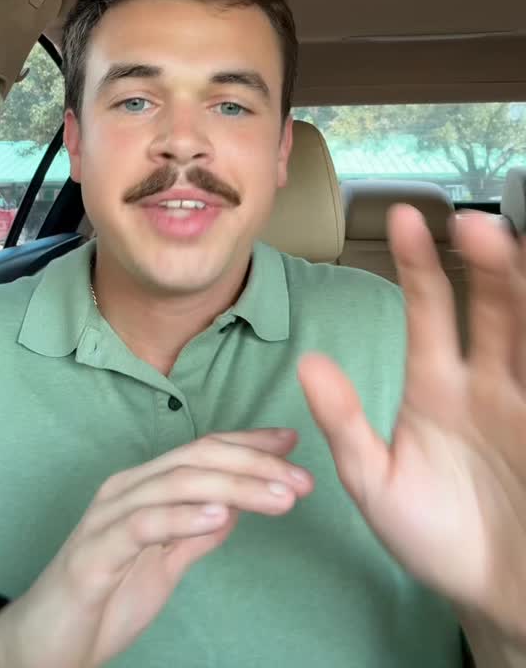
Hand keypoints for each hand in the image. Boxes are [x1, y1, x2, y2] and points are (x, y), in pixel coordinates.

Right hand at [0, 428, 311, 667]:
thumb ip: (193, 531)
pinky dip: (183, 516)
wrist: (40, 647)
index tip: (293, 441)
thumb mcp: (162, 562)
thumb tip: (233, 504)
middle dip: (255, 464)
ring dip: (236, 487)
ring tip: (280, 495)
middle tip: (301, 478)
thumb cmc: (101, 600)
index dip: (250, 443)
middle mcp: (124, 490)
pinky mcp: (93, 555)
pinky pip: (143, 525)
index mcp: (142, 488)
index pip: (203, 451)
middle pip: (197, 459)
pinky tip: (220, 517)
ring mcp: (107, 519)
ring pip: (177, 484)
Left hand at [298, 205, 525, 642]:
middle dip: (487, 266)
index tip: (405, 218)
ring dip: (523, 293)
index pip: (428, 311)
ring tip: (510, 248)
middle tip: (478, 226)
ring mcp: (523, 406)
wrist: (486, 593)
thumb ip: (343, 423)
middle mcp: (486, 384)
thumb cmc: (429, 532)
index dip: (418, 265)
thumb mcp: (374, 482)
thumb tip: (307, 363)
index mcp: (436, 386)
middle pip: (492, 311)